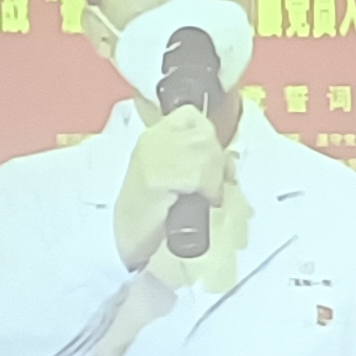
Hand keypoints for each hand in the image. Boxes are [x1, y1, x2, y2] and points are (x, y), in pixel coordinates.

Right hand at [113, 103, 227, 270]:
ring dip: (213, 179)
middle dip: (216, 163)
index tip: (209, 163)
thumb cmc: (152, 211)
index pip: (193, 116)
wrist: (125, 239)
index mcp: (155, 134)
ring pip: (205, 154)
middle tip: (210, 186)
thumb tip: (230, 160)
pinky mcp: (155, 178)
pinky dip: (206, 191)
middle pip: (205, 134)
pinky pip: (196, 175)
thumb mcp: (173, 175)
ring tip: (204, 197)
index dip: (208, 138)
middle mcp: (153, 139)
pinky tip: (198, 203)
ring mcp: (153, 157)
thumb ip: (196, 160)